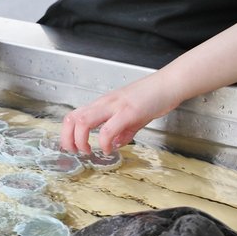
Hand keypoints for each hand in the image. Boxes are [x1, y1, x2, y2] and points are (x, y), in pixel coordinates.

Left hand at [60, 74, 181, 154]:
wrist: (170, 84)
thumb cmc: (152, 97)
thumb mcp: (132, 116)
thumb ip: (121, 132)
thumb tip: (115, 145)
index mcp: (102, 104)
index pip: (73, 116)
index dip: (66, 134)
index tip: (72, 148)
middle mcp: (104, 104)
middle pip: (72, 119)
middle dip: (67, 139)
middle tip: (75, 152)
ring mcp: (115, 106)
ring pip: (83, 121)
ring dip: (81, 140)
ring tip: (89, 151)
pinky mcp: (128, 111)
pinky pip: (108, 129)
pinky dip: (104, 142)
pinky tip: (110, 149)